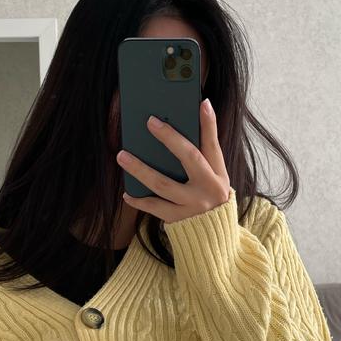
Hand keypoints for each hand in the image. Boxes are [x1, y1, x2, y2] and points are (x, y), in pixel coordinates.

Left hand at [116, 98, 230, 223]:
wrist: (213, 238)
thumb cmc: (208, 199)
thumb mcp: (214, 179)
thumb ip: (201, 157)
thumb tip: (181, 128)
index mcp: (218, 174)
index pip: (214, 144)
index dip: (209, 124)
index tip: (202, 102)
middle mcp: (209, 188)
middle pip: (189, 157)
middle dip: (170, 137)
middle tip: (150, 121)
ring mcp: (193, 205)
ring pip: (163, 183)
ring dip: (140, 168)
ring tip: (122, 156)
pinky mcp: (179, 220)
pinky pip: (154, 207)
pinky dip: (139, 200)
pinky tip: (127, 193)